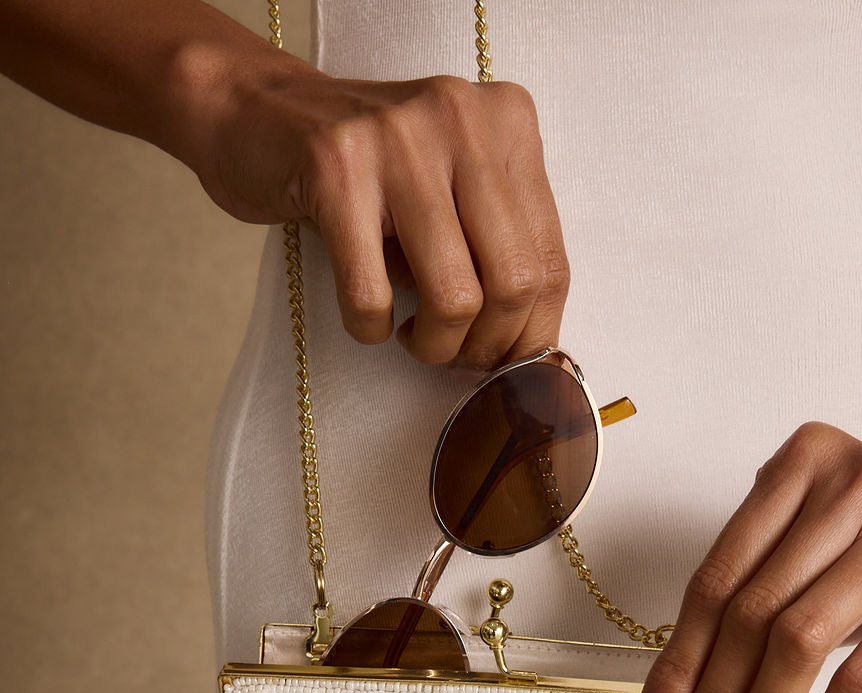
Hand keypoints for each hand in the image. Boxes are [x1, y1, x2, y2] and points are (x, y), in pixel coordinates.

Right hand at [190, 60, 569, 371]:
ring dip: (433, 346)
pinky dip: (370, 328)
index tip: (503, 363)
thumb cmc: (369, 174)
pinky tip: (366, 317)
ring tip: (411, 338)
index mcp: (507, 122)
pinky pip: (372, 294)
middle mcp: (462, 118)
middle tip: (454, 358)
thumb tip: (529, 351)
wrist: (263, 115)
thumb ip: (499, 250)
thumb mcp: (453, 192)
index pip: (552, 261)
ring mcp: (399, 138)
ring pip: (454, 296)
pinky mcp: (336, 167)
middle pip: (514, 283)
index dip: (532, 334)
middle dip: (485, 347)